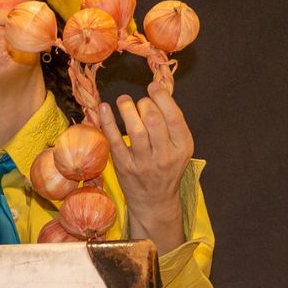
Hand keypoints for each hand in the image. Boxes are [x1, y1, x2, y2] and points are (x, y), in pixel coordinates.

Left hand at [97, 81, 193, 253]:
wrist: (155, 201)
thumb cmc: (166, 168)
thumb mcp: (179, 148)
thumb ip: (172, 123)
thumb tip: (159, 90)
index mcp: (183, 147)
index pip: (174, 116)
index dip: (162, 97)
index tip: (152, 86)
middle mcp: (165, 155)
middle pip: (153, 120)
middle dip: (144, 103)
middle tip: (139, 102)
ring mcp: (144, 163)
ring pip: (135, 130)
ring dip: (127, 109)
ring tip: (123, 100)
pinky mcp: (124, 167)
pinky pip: (115, 141)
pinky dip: (108, 122)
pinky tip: (104, 108)